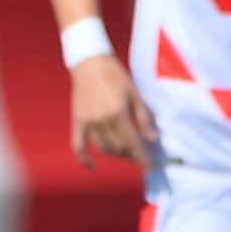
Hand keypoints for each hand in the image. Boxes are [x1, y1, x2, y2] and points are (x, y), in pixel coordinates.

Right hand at [70, 53, 158, 167]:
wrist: (90, 64)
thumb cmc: (116, 76)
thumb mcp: (135, 93)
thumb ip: (143, 117)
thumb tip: (152, 139)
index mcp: (118, 113)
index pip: (133, 142)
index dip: (142, 157)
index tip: (151, 167)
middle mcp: (102, 121)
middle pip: (119, 148)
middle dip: (132, 155)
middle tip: (141, 156)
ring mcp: (88, 123)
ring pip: (103, 148)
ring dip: (116, 154)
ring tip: (126, 153)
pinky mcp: (78, 122)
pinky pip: (78, 146)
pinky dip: (85, 159)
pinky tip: (94, 167)